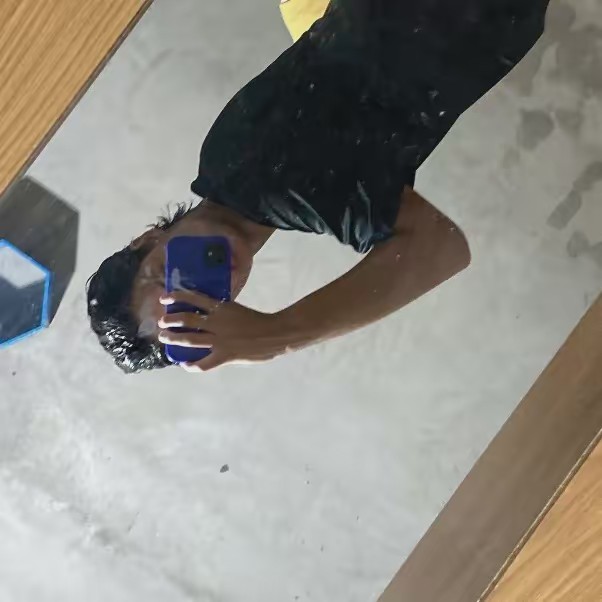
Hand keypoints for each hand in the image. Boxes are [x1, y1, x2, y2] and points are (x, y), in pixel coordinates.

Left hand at [157, 290, 283, 371]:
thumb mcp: (236, 310)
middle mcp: (217, 322)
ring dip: (174, 338)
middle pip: (187, 319)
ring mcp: (219, 340)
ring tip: (164, 336)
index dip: (177, 297)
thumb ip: (222, 312)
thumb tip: (207, 313)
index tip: (165, 298)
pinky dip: (192, 365)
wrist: (274, 333)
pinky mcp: (225, 355)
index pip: (194, 298)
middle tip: (162, 321)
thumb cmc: (258, 321)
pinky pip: (204, 363)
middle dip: (171, 320)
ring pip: (190, 339)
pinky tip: (185, 364)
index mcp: (221, 307)